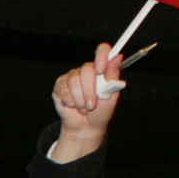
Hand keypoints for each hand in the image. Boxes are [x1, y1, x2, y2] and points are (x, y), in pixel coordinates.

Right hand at [51, 42, 125, 162]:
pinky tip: (73, 105)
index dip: (101, 57)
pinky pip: (63, 89)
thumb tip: (117, 57)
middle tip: (92, 104)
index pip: (102, 50)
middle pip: (86, 69)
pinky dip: (70, 101)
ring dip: (80, 99)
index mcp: (101, 69)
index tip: (101, 70)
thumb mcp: (112, 95)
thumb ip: (113, 75)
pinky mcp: (60, 85)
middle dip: (89, 91)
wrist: (86, 126)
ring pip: (74, 80)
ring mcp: (72, 77)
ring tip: (83, 107)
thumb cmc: (100, 111)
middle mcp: (86, 70)